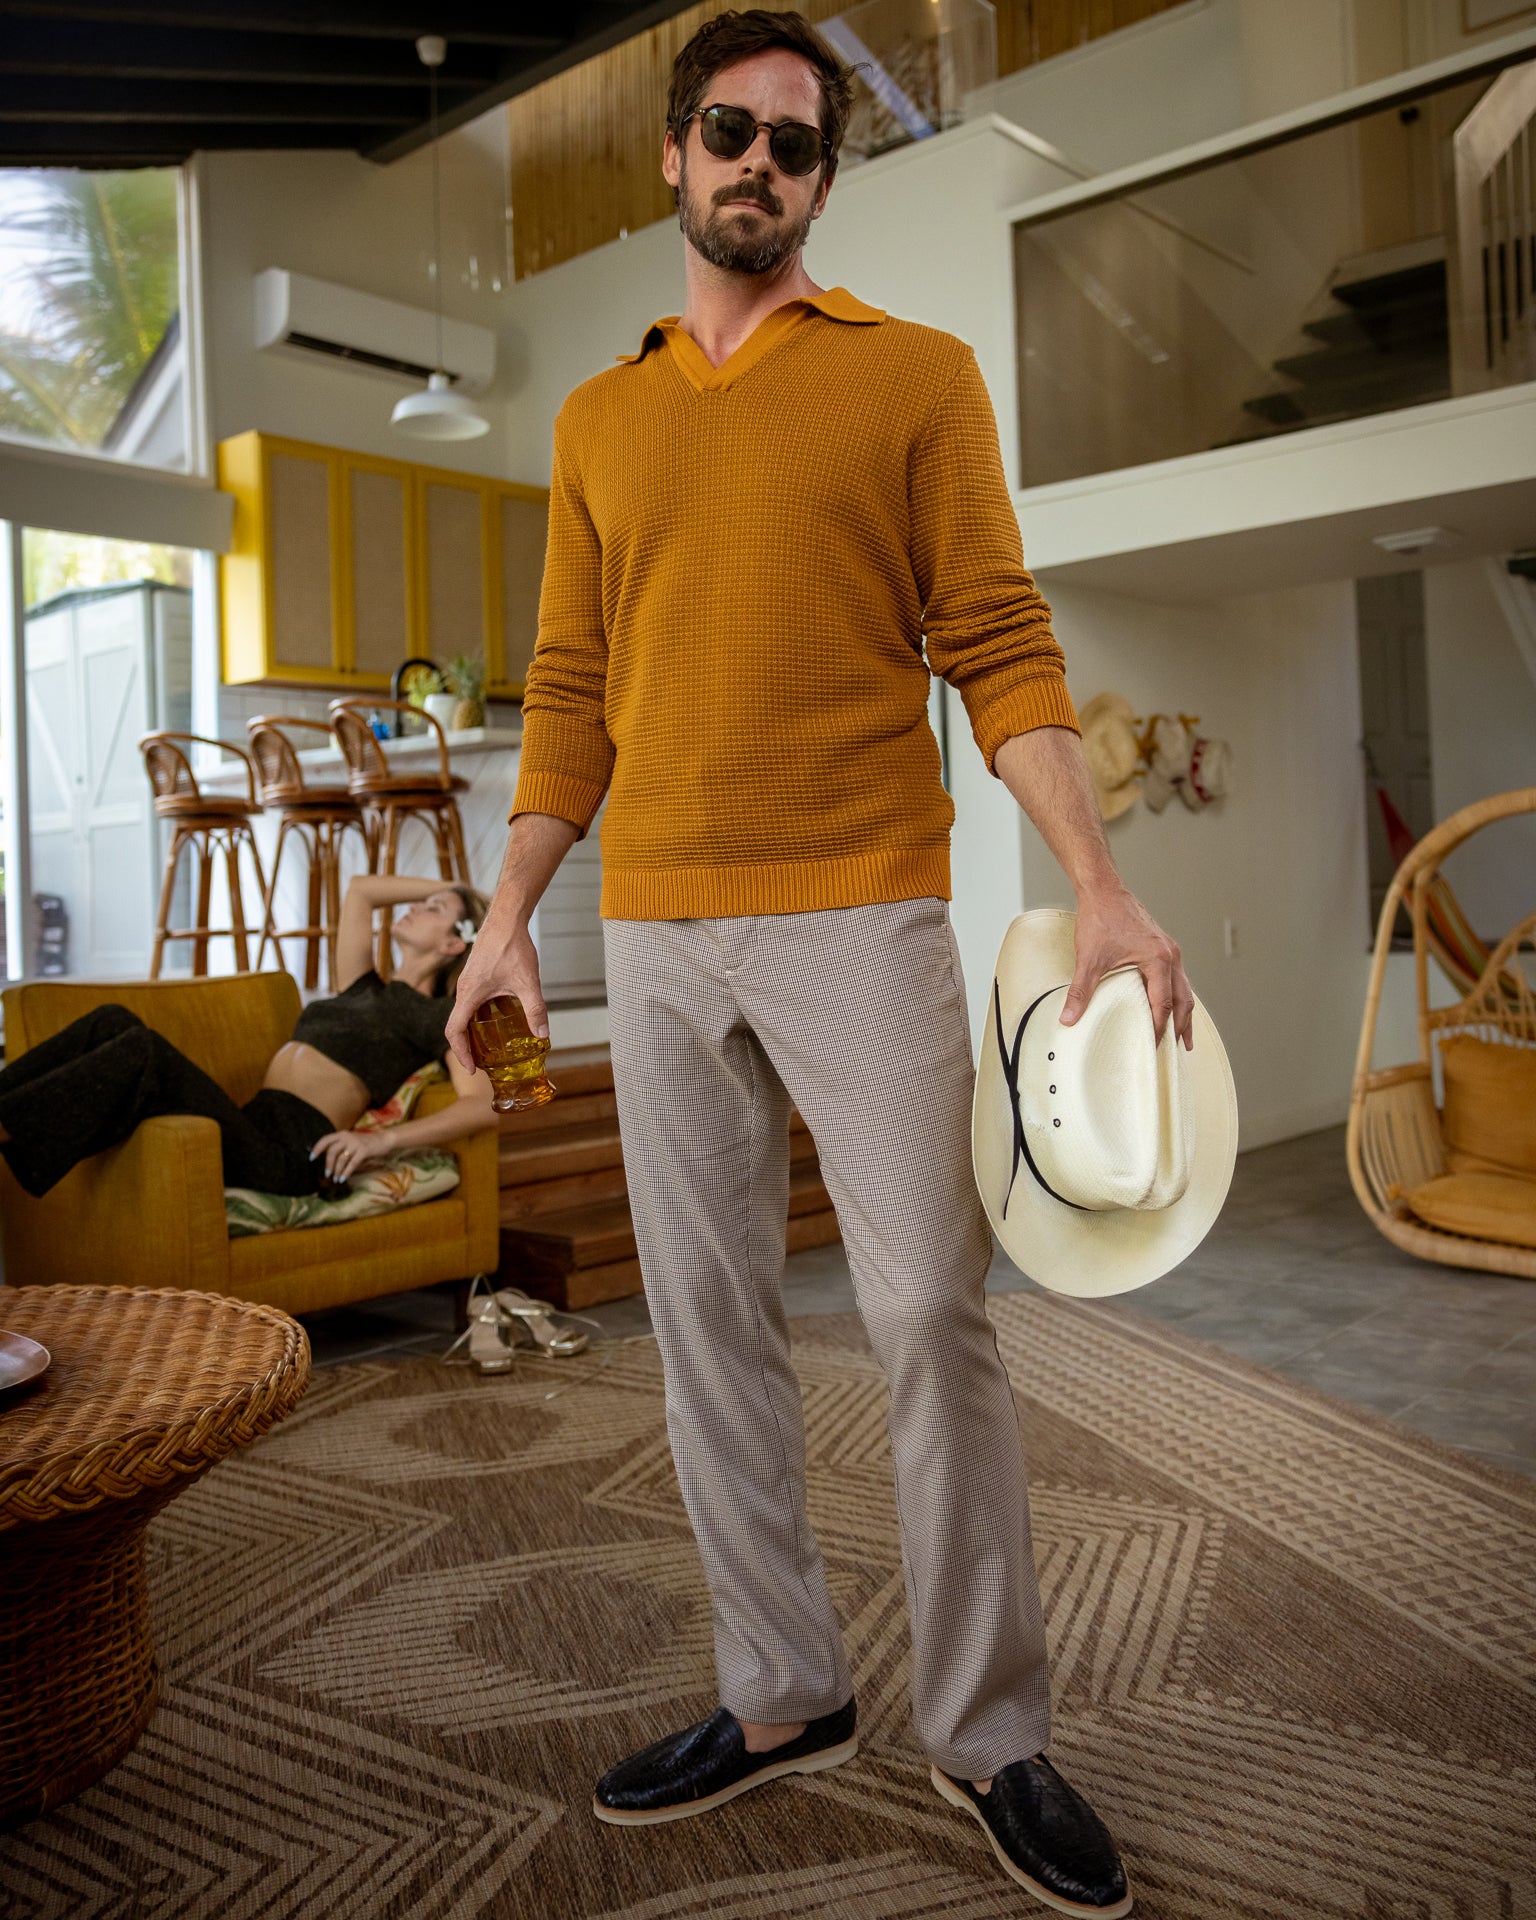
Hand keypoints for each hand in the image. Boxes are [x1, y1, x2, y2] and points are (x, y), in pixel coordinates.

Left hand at [311, 1129, 390, 1183]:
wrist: (383, 1140)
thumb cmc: (364, 1143)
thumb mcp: (350, 1142)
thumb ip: (339, 1147)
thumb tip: (326, 1161)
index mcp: (342, 1134)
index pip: (325, 1140)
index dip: (317, 1149)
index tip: (311, 1158)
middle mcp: (347, 1137)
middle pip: (332, 1151)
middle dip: (328, 1164)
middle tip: (327, 1174)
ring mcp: (356, 1143)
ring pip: (341, 1159)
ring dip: (337, 1171)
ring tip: (335, 1179)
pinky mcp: (364, 1150)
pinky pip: (352, 1163)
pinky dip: (346, 1172)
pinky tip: (343, 1179)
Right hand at [444, 911, 547, 1071]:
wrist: (506, 918)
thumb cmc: (512, 945)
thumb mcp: (527, 981)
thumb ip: (535, 1009)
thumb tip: (543, 1034)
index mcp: (469, 994)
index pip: (454, 1031)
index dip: (460, 1052)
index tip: (471, 1068)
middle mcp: (463, 989)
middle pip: (456, 1025)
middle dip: (466, 1047)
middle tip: (481, 1063)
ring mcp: (468, 982)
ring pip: (463, 1013)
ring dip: (471, 1032)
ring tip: (488, 1047)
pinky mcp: (475, 976)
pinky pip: (470, 1003)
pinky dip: (477, 1018)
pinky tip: (497, 1021)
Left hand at [1063, 885, 1193, 1047]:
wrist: (1103, 890)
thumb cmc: (1100, 919)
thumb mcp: (1089, 959)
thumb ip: (1080, 992)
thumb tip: (1069, 1018)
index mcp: (1158, 959)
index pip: (1162, 1004)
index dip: (1158, 1027)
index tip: (1152, 1045)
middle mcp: (1170, 955)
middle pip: (1183, 999)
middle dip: (1182, 1026)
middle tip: (1178, 1049)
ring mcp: (1169, 950)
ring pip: (1183, 988)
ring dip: (1183, 1012)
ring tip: (1183, 1034)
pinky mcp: (1163, 946)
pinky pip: (1176, 977)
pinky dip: (1176, 995)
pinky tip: (1169, 1004)